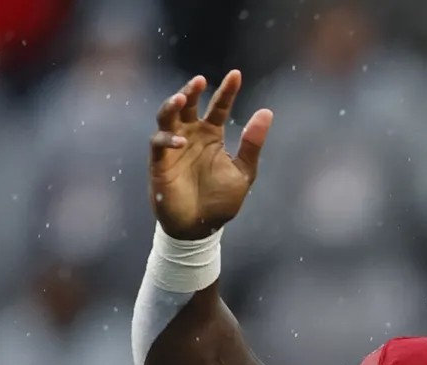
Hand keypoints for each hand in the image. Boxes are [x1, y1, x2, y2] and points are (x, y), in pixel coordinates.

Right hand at [149, 70, 270, 239]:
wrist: (201, 228)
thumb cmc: (220, 201)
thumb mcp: (243, 172)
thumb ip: (252, 144)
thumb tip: (266, 112)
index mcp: (211, 135)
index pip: (218, 107)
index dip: (226, 91)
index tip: (236, 75)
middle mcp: (191, 135)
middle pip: (188, 104)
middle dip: (191, 90)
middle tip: (200, 80)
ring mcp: (173, 147)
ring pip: (167, 116)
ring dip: (172, 105)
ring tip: (182, 97)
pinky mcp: (160, 162)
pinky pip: (159, 143)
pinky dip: (168, 139)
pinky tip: (182, 140)